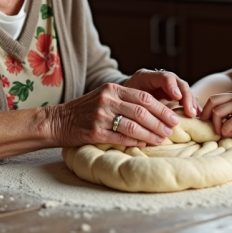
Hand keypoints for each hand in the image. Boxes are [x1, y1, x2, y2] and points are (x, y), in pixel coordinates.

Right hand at [52, 82, 181, 147]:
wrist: (58, 121)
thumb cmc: (84, 111)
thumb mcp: (104, 98)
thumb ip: (125, 101)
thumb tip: (155, 113)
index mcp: (112, 89)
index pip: (144, 97)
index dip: (162, 108)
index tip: (173, 117)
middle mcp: (107, 100)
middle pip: (142, 111)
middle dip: (161, 121)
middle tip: (172, 129)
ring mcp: (100, 116)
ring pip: (134, 125)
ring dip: (152, 133)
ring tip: (162, 138)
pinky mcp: (95, 132)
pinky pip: (122, 137)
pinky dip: (136, 141)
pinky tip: (145, 144)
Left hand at [122, 68, 199, 117]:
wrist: (120, 98)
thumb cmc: (121, 100)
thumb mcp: (125, 100)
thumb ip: (135, 104)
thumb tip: (144, 117)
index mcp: (146, 76)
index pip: (164, 77)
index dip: (172, 86)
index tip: (176, 98)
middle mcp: (160, 79)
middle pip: (178, 83)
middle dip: (186, 97)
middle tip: (190, 112)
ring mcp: (167, 86)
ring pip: (184, 90)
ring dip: (191, 102)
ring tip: (194, 115)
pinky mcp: (172, 95)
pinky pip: (185, 97)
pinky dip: (191, 105)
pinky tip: (197, 114)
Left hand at [200, 89, 231, 137]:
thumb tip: (216, 118)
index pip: (214, 98)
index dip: (206, 109)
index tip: (205, 120)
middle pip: (211, 102)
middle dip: (206, 115)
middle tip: (207, 126)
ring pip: (216, 113)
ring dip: (217, 126)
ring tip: (223, 132)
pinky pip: (226, 124)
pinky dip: (226, 132)